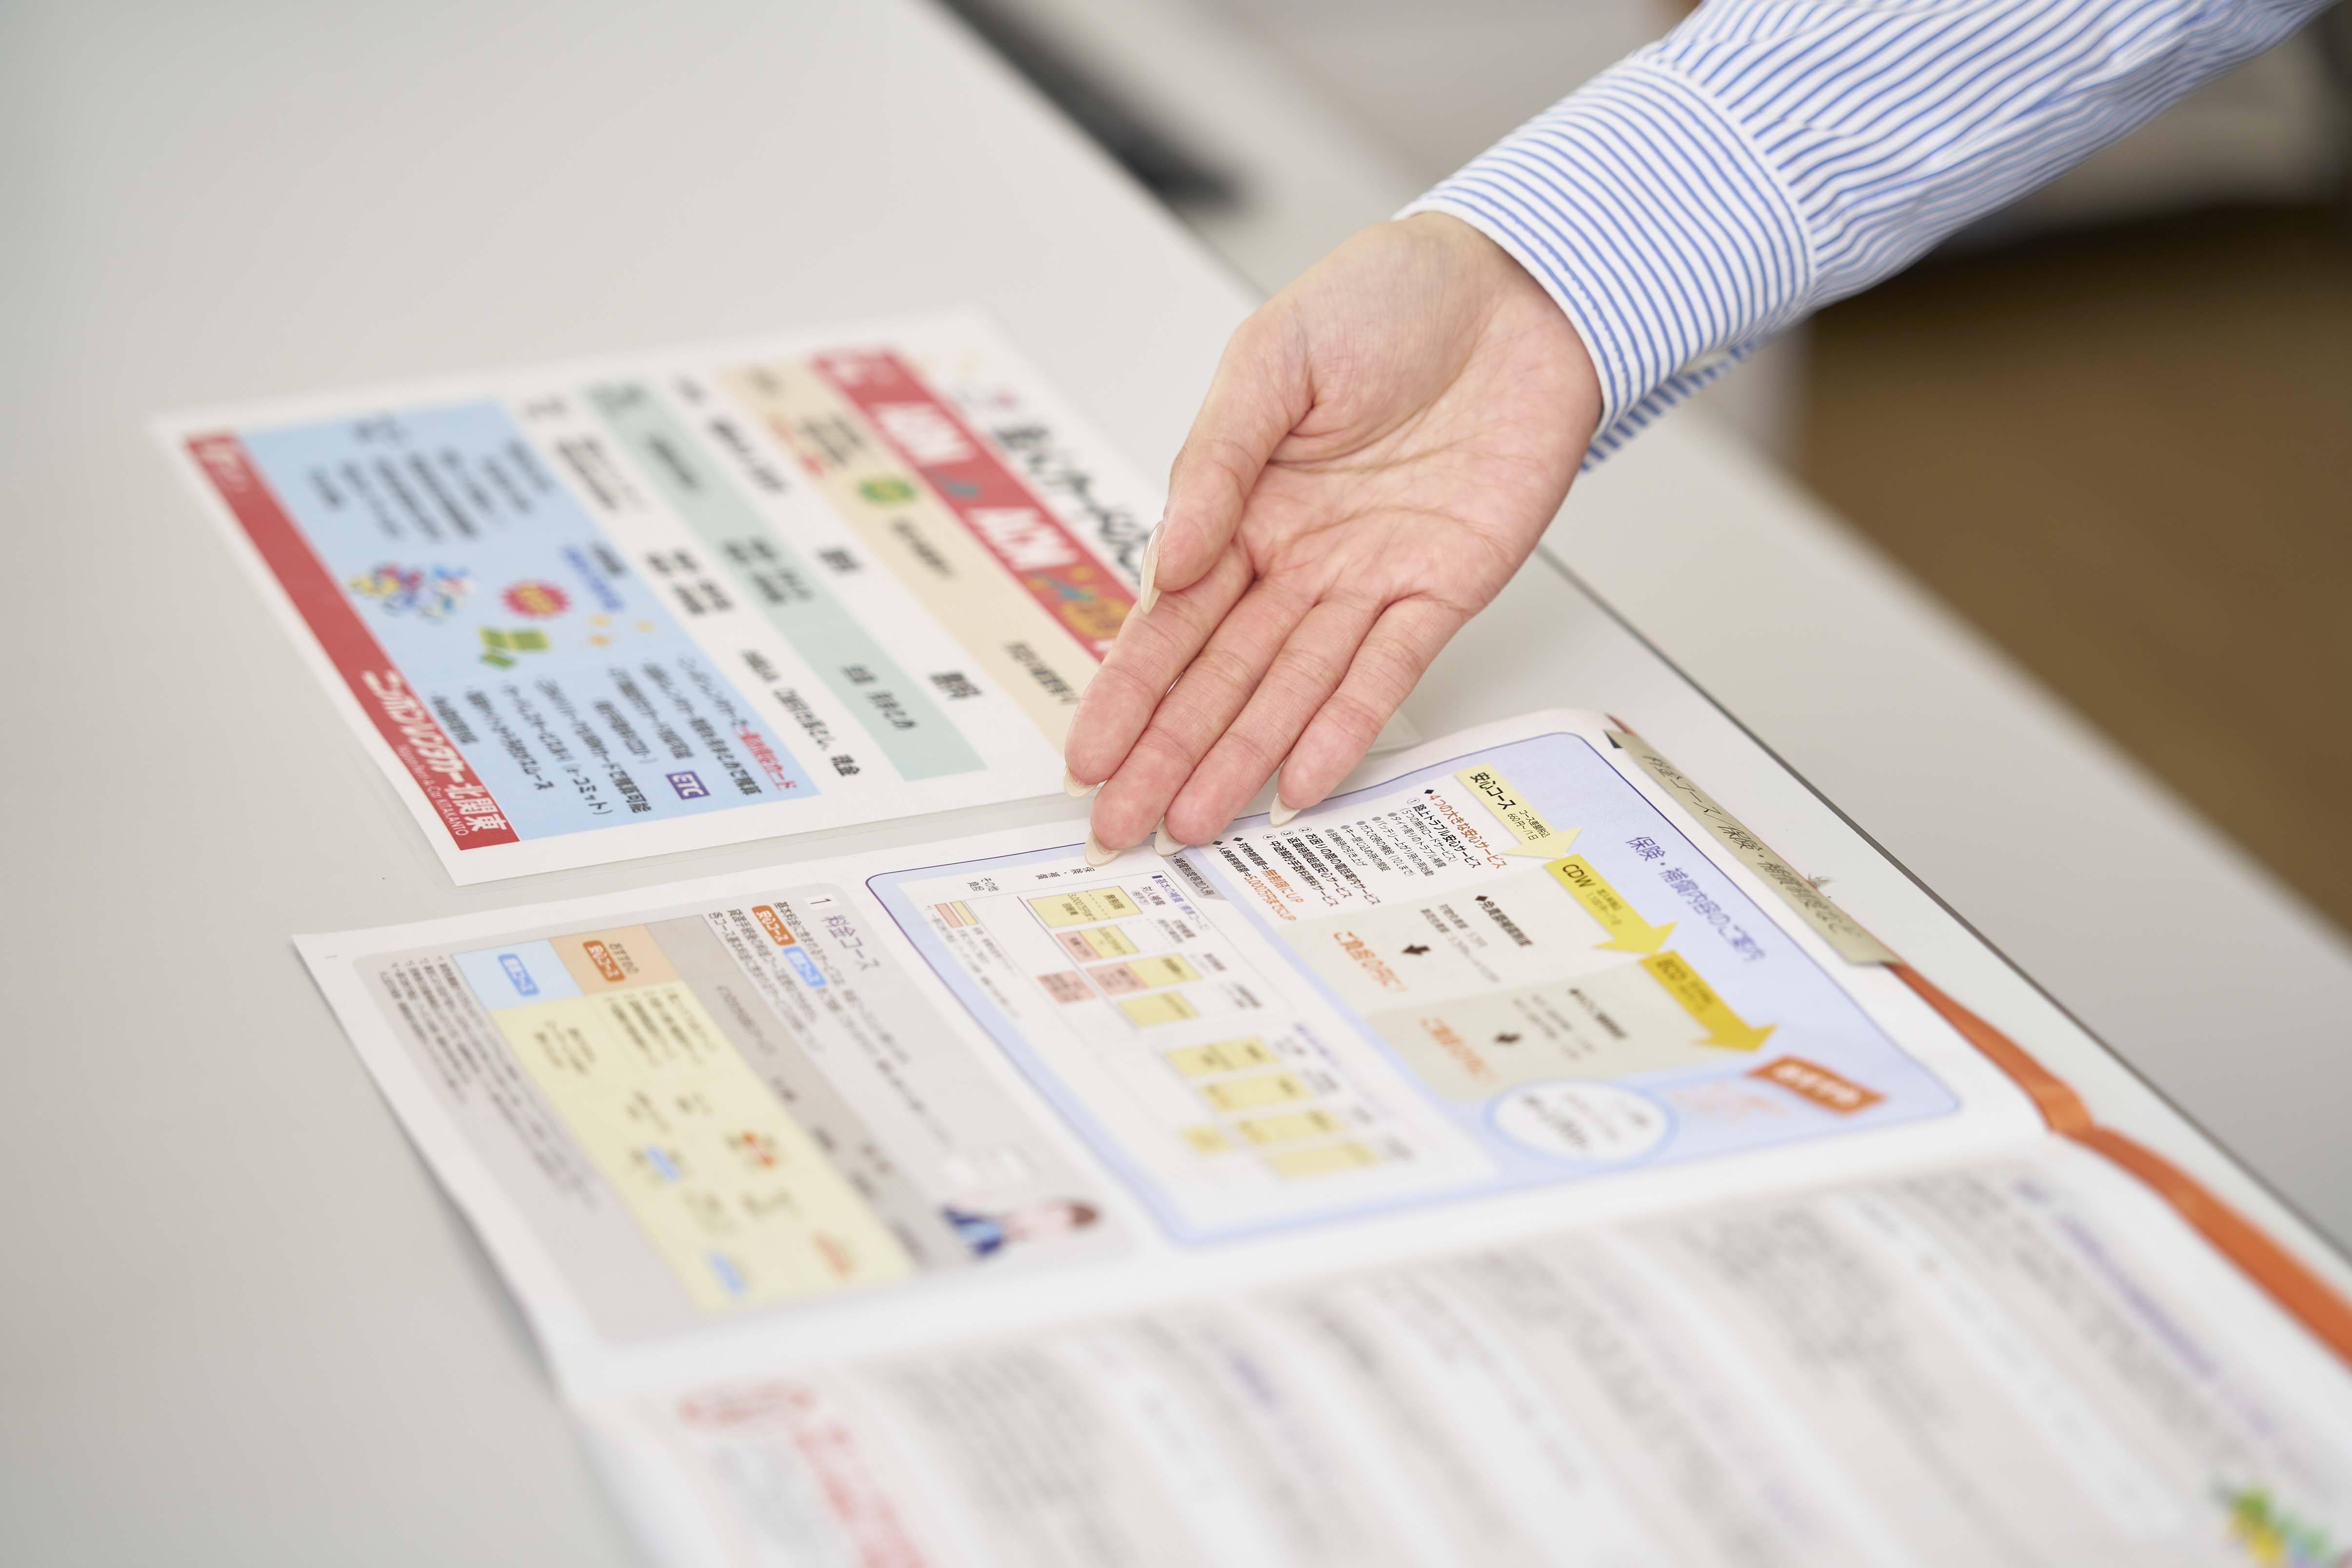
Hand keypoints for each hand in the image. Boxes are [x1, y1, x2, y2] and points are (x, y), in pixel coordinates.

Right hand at [1065, 211, 1601, 859]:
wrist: (1517, 284)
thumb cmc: (1389, 297)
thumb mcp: (1271, 357)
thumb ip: (1214, 462)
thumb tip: (1167, 563)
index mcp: (1241, 502)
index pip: (1169, 618)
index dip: (1127, 690)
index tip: (1087, 753)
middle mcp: (1298, 556)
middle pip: (1221, 675)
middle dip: (1167, 752)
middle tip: (1120, 825)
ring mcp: (1367, 578)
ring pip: (1293, 690)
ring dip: (1242, 759)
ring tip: (1193, 825)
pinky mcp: (1443, 586)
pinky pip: (1389, 671)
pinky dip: (1346, 728)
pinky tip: (1301, 782)